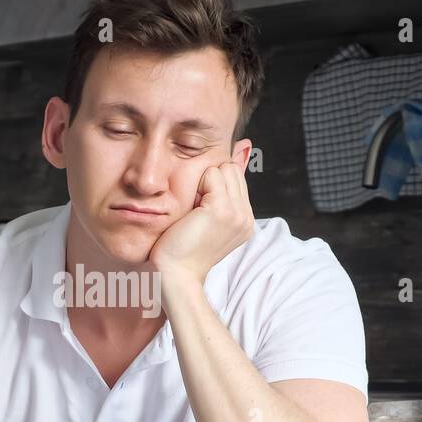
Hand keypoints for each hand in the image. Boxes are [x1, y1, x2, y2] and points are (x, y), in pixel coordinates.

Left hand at [149, 161, 253, 283]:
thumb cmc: (182, 248)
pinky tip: (191, 210)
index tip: (201, 210)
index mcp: (245, 220)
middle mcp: (247, 217)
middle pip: (232, 169)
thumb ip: (224, 186)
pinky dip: (196, 186)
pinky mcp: (222, 209)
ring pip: (224, 168)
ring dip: (204, 182)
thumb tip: (244, 146)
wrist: (175, 275)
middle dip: (211, 180)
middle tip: (196, 210)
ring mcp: (237, 213)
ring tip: (194, 210)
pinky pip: (211, 174)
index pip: (236, 177)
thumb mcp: (207, 215)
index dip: (214, 185)